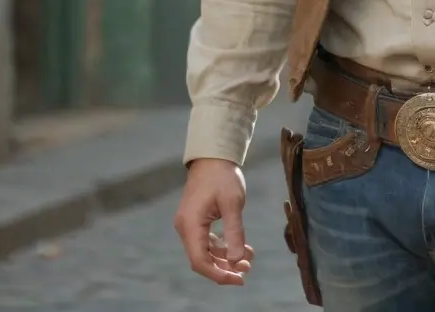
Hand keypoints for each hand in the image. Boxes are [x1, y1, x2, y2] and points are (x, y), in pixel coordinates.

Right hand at [174, 159, 254, 285]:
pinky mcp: (196, 220)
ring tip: (249, 257)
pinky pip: (207, 240)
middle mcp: (185, 227)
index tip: (239, 278)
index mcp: (190, 224)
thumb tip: (237, 261)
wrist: (213, 155)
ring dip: (226, 256)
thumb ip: (234, 233)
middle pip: (202, 259)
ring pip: (206, 251)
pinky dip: (223, 246)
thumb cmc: (222, 175)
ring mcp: (189, 224)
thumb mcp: (233, 204)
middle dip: (225, 266)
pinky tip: (241, 246)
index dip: (219, 274)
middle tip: (247, 268)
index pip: (200, 261)